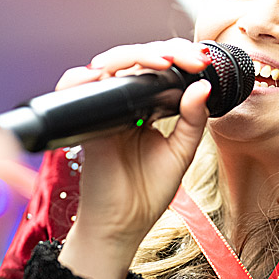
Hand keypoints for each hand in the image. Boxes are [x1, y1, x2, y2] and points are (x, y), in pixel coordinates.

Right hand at [56, 39, 212, 278]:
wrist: (122, 226)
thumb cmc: (148, 192)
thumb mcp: (182, 152)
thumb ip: (193, 119)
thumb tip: (202, 85)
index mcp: (147, 108)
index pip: (159, 70)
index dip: (179, 58)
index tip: (202, 62)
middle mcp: (123, 104)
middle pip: (136, 60)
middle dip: (164, 51)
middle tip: (189, 59)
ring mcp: (103, 111)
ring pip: (110, 65)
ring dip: (135, 56)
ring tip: (162, 62)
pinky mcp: (84, 122)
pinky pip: (75, 87)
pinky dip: (87, 75)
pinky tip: (111, 73)